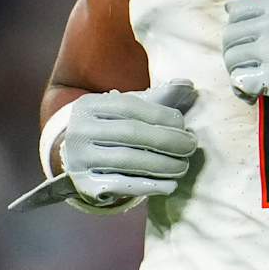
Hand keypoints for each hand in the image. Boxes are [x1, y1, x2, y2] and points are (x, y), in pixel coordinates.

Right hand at [8, 80, 199, 210]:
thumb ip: (157, 98)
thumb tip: (187, 84)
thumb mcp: (126, 111)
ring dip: (163, 164)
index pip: (130, 106)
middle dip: (167, 140)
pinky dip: (150, 185)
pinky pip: (122, 185)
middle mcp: (78, 130)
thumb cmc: (111, 130)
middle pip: (131, 133)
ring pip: (128, 160)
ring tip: (183, 166)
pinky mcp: (85, 185)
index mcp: (88, 105)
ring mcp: (79, 160)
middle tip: (190, 147)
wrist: (77, 161)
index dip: (161, 115)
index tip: (184, 125)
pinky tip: (170, 185)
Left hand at [221, 0, 268, 117]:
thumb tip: (228, 8)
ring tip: (255, 85)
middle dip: (235, 56)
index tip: (250, 46)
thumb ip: (268, 10)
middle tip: (252, 70)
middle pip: (229, 38)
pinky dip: (242, 91)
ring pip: (232, 60)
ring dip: (238, 74)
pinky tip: (255, 96)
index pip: (236, 13)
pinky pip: (239, 81)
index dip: (238, 33)